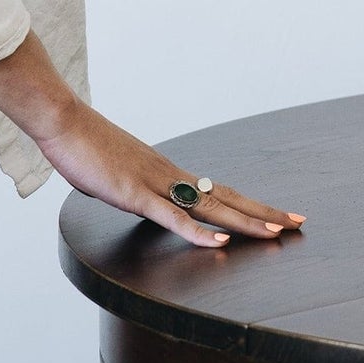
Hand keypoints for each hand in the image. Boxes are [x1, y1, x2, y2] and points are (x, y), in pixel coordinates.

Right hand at [35, 99, 303, 249]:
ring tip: (276, 232)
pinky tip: (220, 240)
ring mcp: (156, 184)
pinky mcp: (135, 194)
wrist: (64, 122)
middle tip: (299, 222)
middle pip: (228, 198)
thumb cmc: (86, 149)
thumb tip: (143, 204)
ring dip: (245, 221)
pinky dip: (197, 231)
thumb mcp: (119, 178)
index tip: (278, 215)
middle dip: (264, 213)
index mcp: (170, 174)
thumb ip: (137, 193)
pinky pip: (172, 217)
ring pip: (210, 207)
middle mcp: (172, 176)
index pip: (220, 192)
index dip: (251, 205)